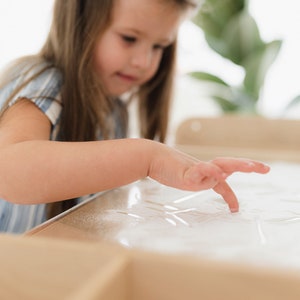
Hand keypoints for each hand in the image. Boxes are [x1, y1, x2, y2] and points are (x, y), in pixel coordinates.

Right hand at [149, 143, 269, 212]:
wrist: (151, 157)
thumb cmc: (166, 167)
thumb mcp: (184, 176)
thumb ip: (196, 178)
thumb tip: (203, 180)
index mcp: (203, 174)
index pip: (222, 183)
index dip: (230, 196)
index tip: (235, 209)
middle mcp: (203, 171)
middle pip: (228, 165)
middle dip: (247, 166)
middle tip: (264, 168)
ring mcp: (196, 170)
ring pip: (220, 165)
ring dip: (236, 165)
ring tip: (251, 167)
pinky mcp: (187, 171)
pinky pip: (202, 170)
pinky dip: (212, 171)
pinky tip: (221, 174)